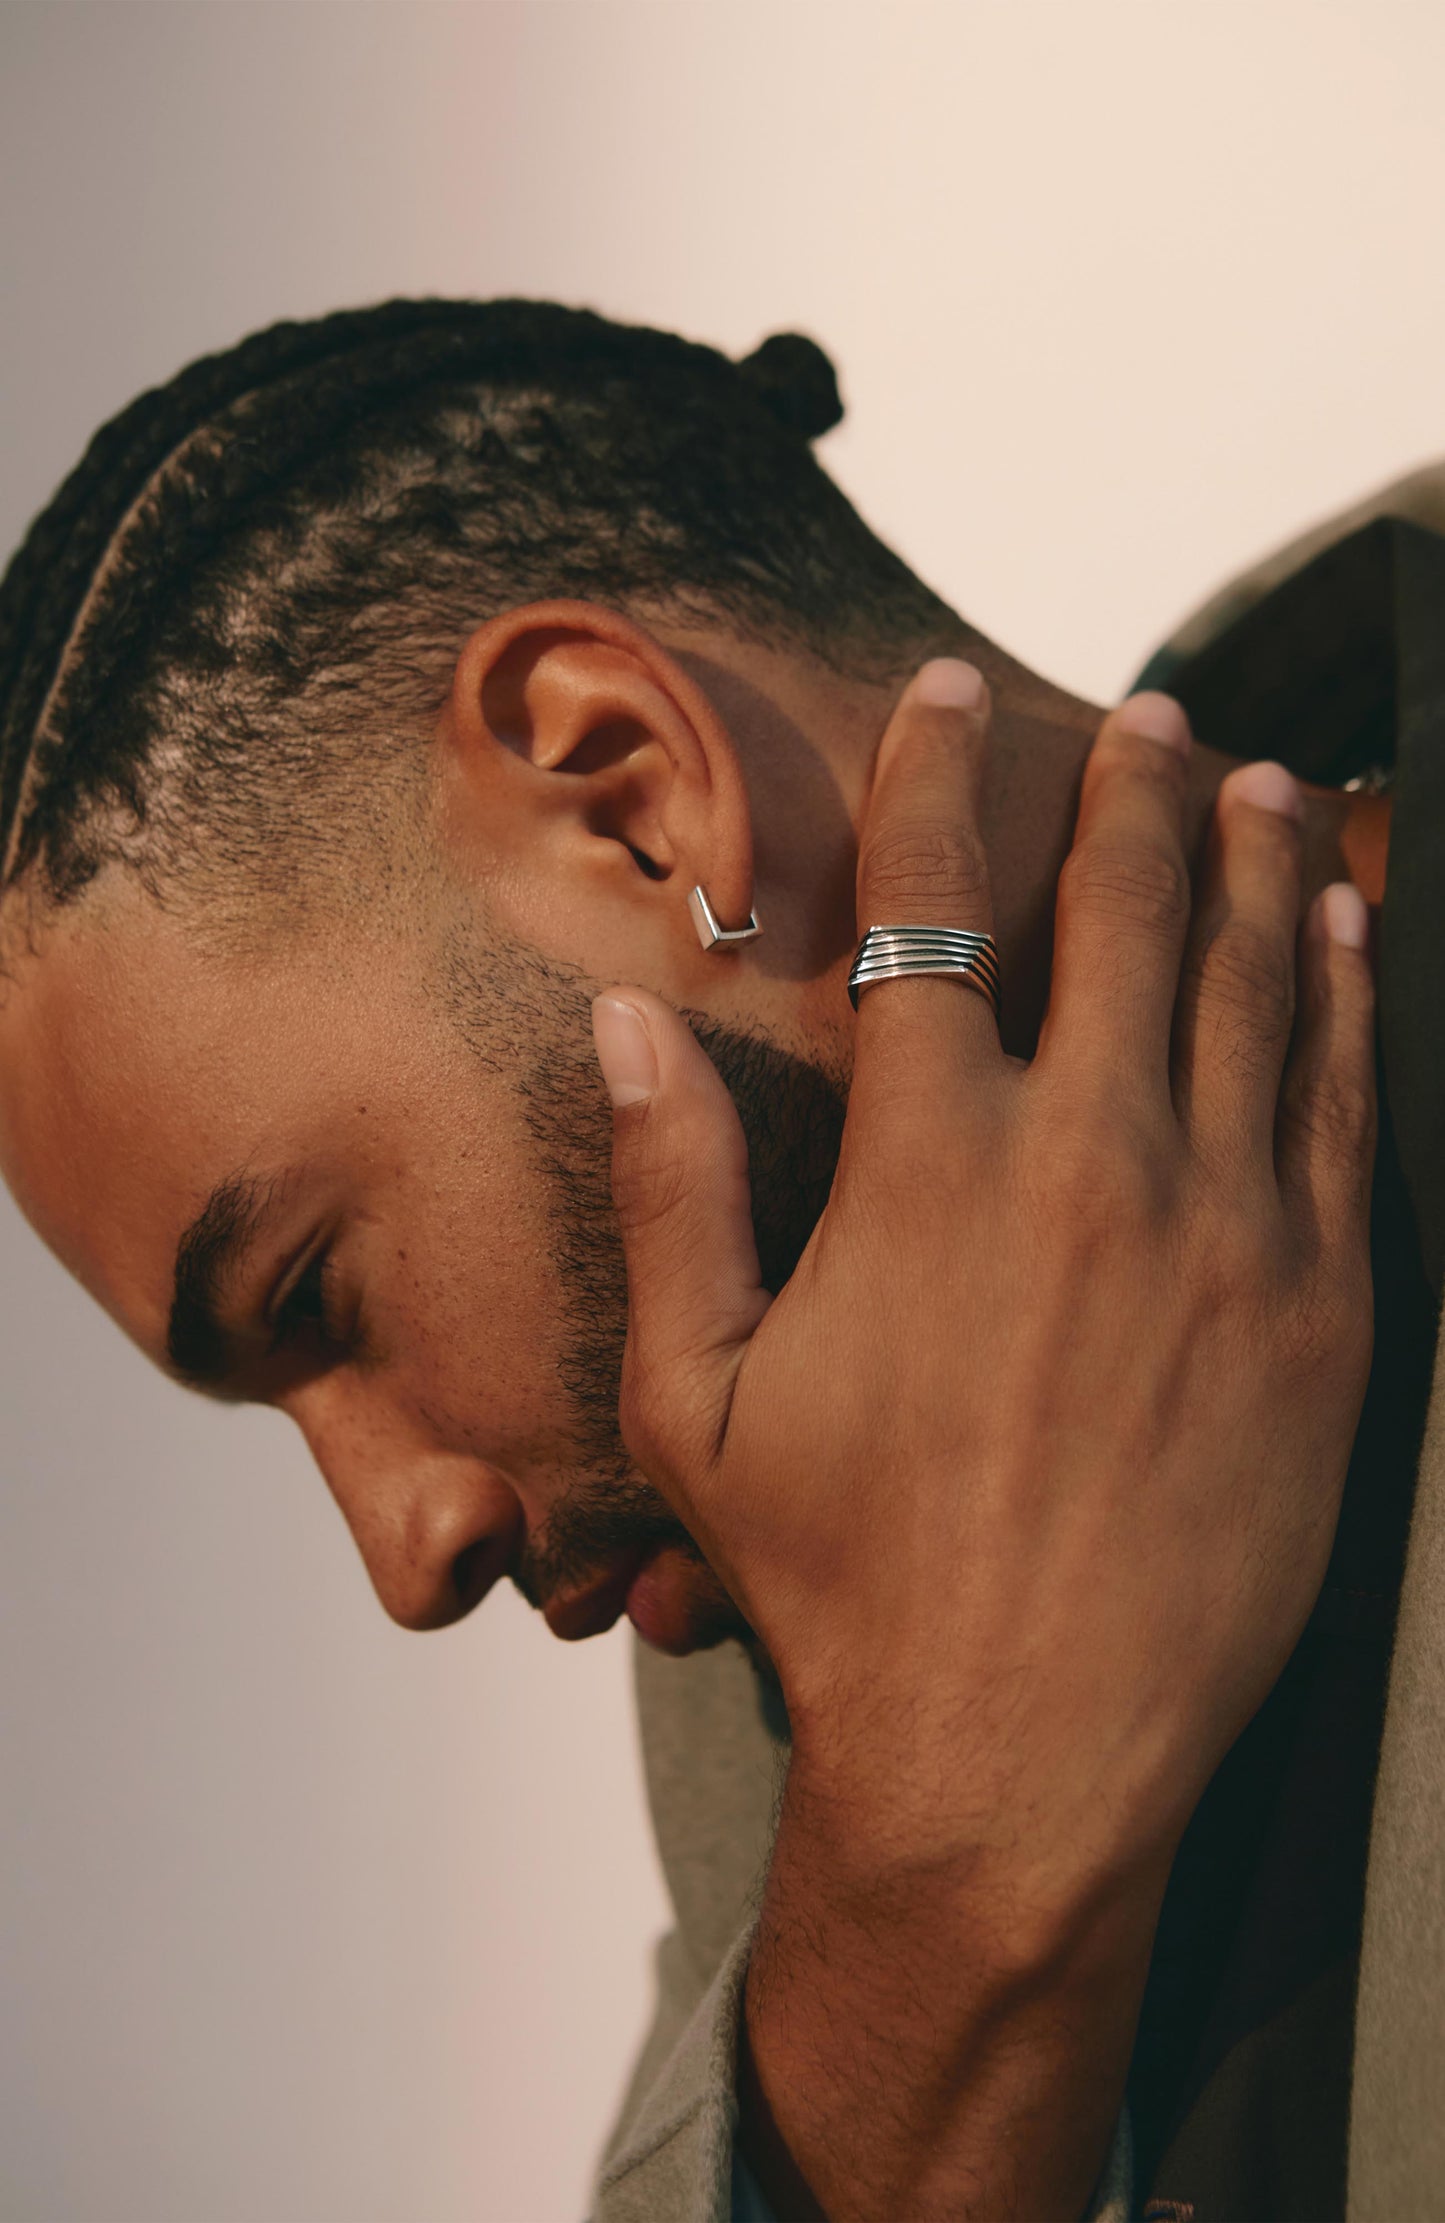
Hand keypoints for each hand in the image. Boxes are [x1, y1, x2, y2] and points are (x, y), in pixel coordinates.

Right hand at [591, 664, 1376, 2217]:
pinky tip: (1335, 925)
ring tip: (1249, 774)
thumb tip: (628, 1029)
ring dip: (1245, 861)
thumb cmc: (840, 1583)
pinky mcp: (1323, 1311)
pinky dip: (1340, 995)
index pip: (933, 918)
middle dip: (1125, 789)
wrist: (1021, 1760)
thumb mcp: (697, 1399)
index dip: (936, 779)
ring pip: (1251, 987)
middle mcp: (1091, 1167)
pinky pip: (1345, 1106)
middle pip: (1121, 915)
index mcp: (931, 1172)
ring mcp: (1228, 1232)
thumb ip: (670, 1193)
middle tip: (1141, 713)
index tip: (949, 689)